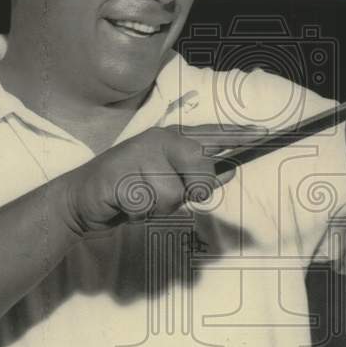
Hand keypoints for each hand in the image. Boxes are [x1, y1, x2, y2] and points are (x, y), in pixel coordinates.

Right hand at [60, 124, 262, 234]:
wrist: (81, 200)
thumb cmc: (130, 191)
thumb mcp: (167, 185)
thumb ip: (195, 178)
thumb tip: (230, 171)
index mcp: (171, 139)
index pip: (211, 134)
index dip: (238, 134)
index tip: (265, 133)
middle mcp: (158, 140)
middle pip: (200, 167)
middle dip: (191, 191)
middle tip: (166, 195)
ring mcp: (137, 154)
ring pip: (173, 195)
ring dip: (158, 208)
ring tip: (140, 200)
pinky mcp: (120, 173)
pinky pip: (147, 205)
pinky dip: (138, 213)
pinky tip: (125, 204)